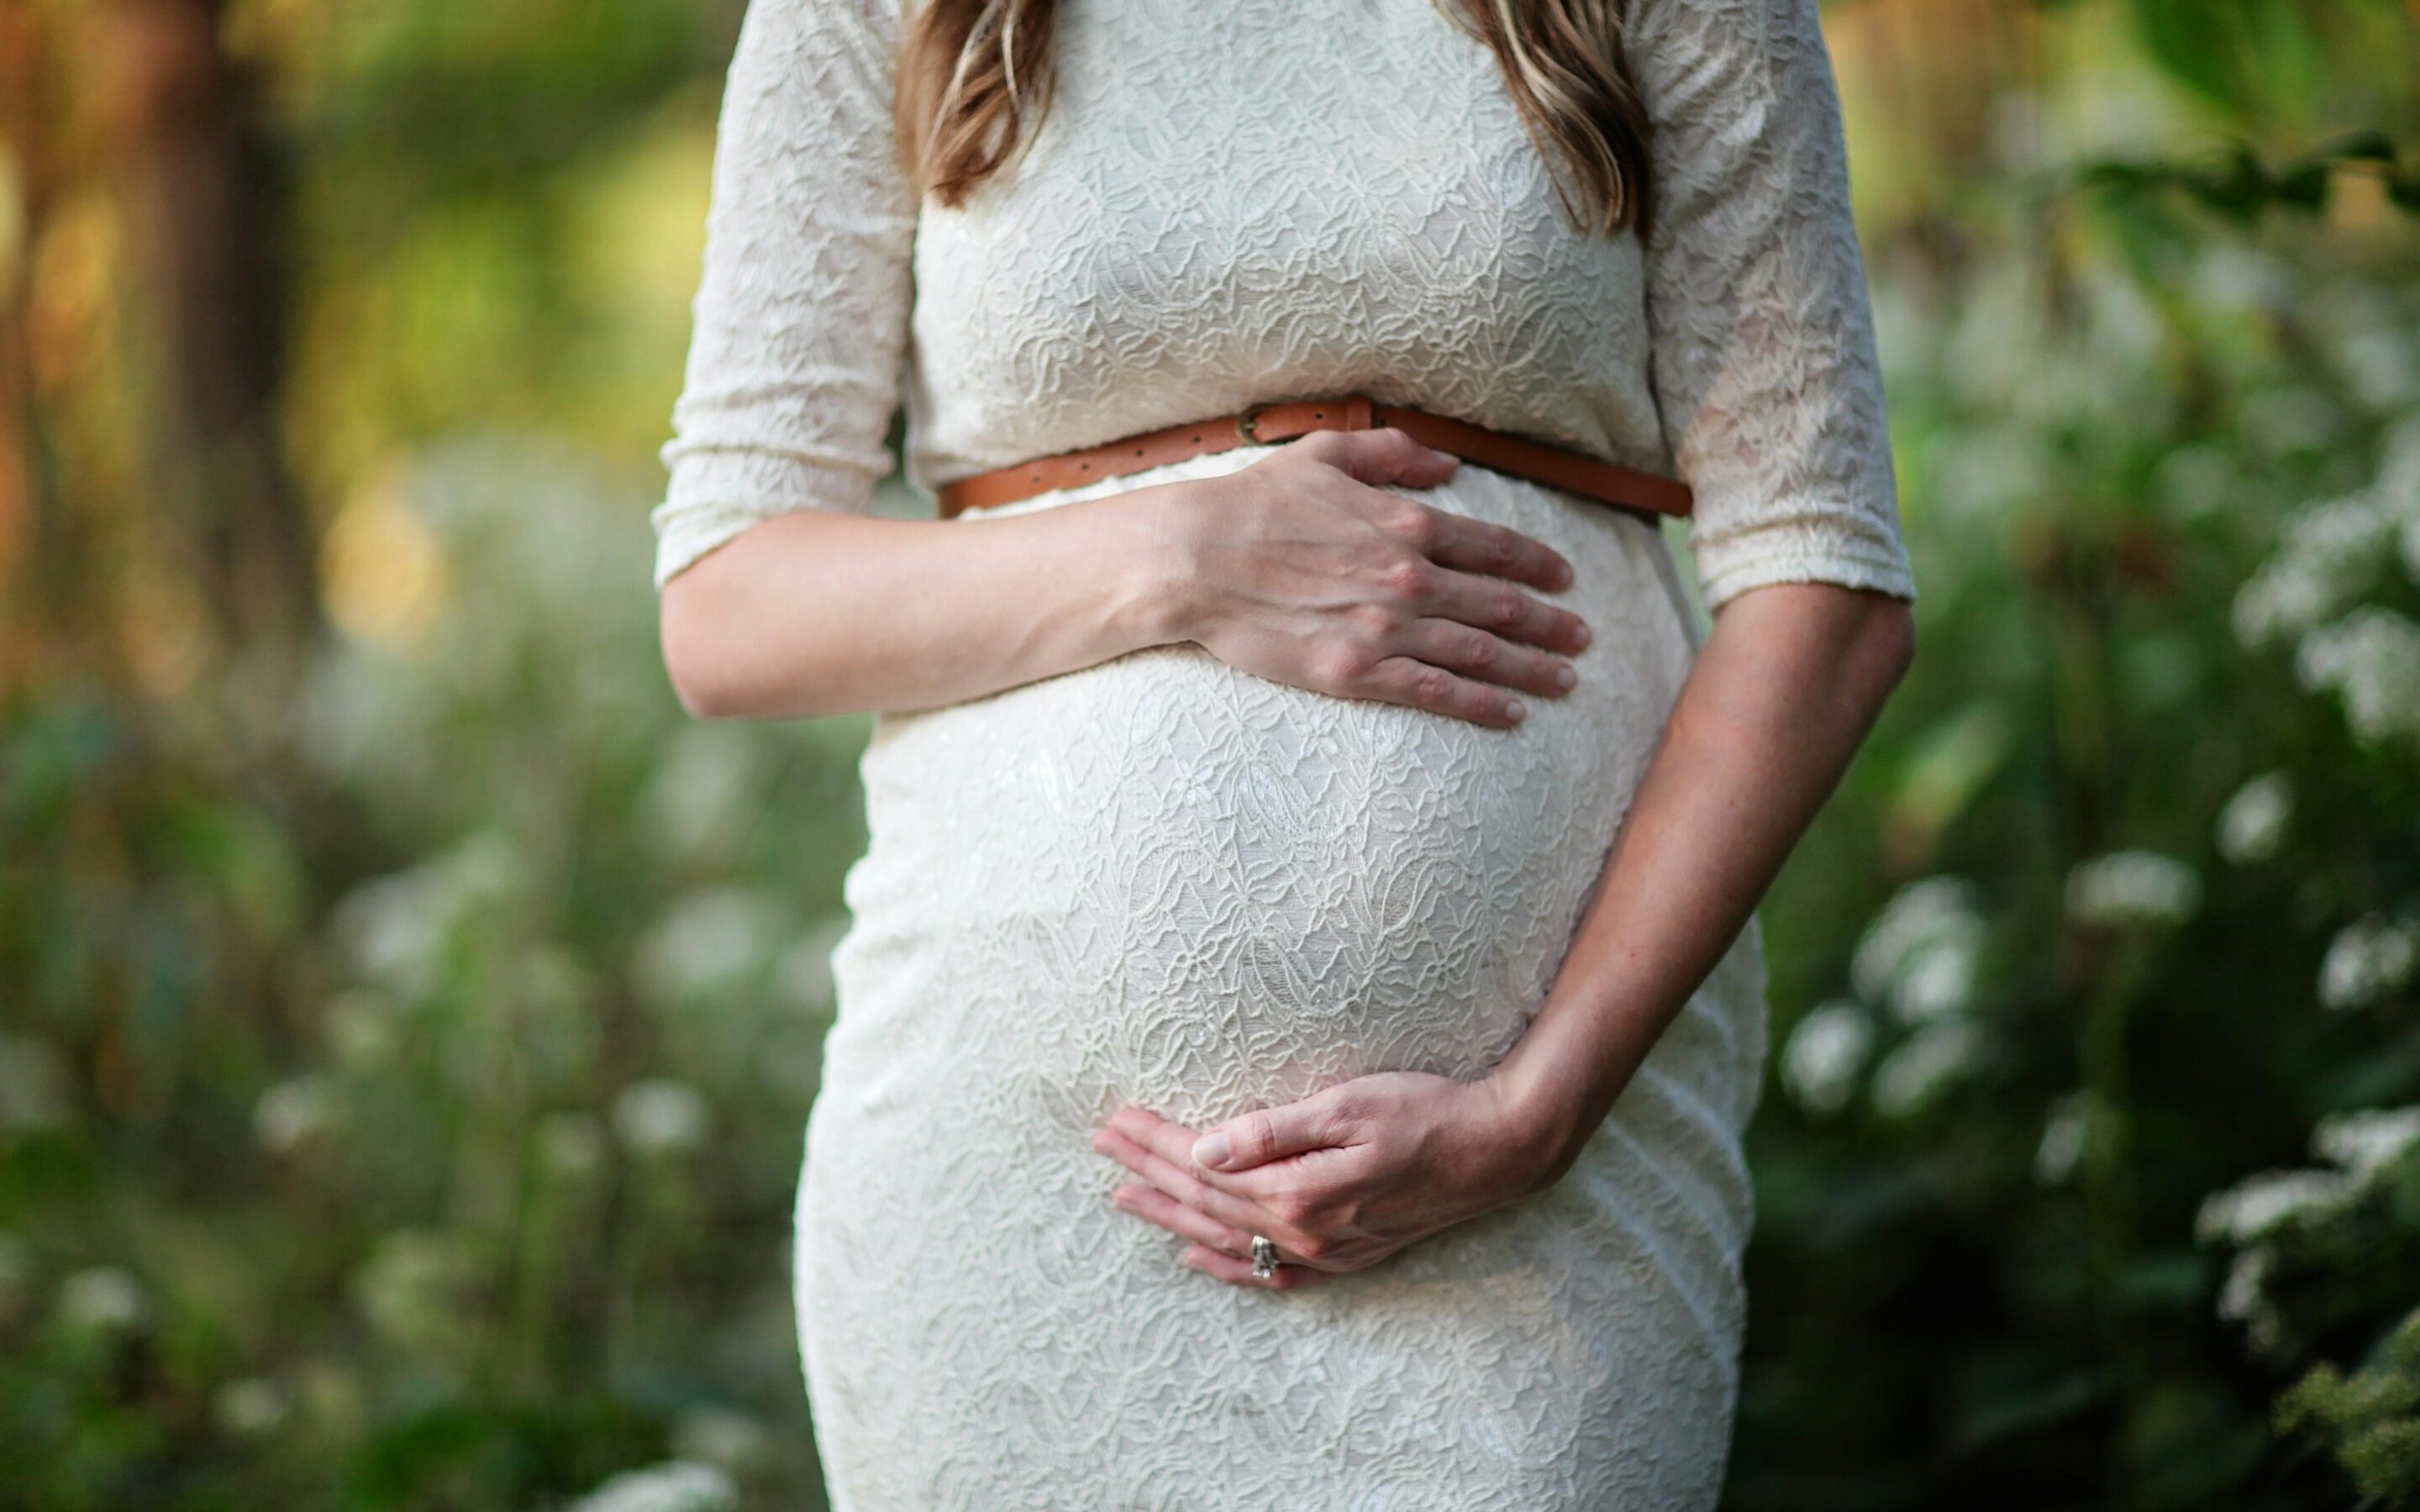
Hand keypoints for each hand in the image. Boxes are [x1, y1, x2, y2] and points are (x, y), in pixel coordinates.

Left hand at [1090, 1071, 1559, 1289]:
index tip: (1115, 1120)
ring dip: (1173, 1214)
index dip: (1155, 1141)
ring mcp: (1325, 1250)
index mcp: (1298, 1190)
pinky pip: (1270, 1271)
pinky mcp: (1346, 1255)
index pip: (1204, 1163)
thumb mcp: (1348, 1105)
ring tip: (1125, 1197)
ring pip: (1227, 1235)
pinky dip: (1227, 1265)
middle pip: (1206, 1201)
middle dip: (1149, 1172)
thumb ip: (1273, 1132)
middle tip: (1102, 1147)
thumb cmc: (1427, 1112)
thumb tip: (1204, 1147)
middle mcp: (1304, 1230)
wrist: (1498, 1151)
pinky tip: (1196, 1256)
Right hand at [1160, 428, 1593, 729]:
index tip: (1566, 580)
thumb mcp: (1325, 455)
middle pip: (1501, 605)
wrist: (1197, 559)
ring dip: (1531, 668)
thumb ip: (1393, 454)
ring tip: (1566, 680)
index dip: (1537, 565)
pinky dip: (1481, 703)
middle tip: (1584, 637)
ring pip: (1480, 653)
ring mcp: (1386, 629)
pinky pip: (1435, 692)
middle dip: (1550, 623)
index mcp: (1405, 523)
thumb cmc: (1253, 504)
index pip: (1493, 548)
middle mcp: (1409, 578)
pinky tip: (1511, 713)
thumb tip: (1448, 464)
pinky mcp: (1357, 673)